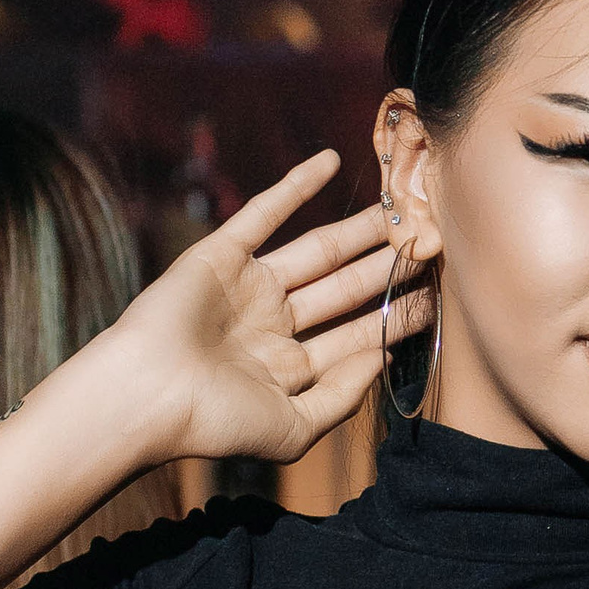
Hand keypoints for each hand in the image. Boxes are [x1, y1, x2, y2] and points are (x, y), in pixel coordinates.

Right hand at [107, 151, 428, 466]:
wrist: (149, 395)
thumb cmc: (217, 422)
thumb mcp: (295, 428)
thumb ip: (342, 397)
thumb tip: (382, 359)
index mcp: (290, 367)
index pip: (358, 335)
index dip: (399, 316)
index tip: (439, 295)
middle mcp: (274, 324)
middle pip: (347, 289)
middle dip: (389, 268)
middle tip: (434, 243)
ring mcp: (249, 287)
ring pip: (318, 250)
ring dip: (361, 231)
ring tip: (404, 209)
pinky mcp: (220, 254)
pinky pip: (265, 212)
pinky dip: (296, 185)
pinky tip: (332, 161)